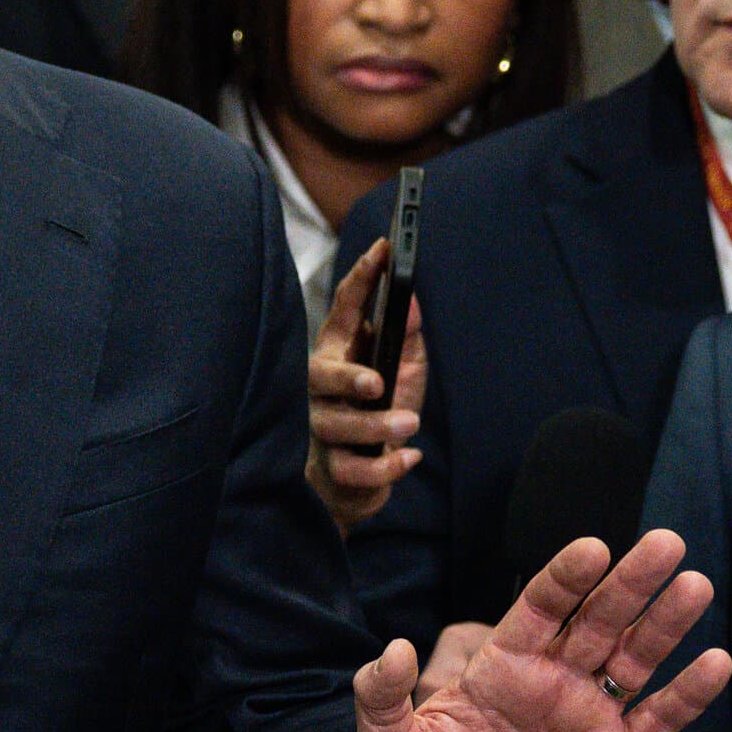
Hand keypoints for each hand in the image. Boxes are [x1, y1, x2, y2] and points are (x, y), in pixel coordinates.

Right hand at [306, 239, 425, 534]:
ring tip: (411, 424)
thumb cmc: (378, 413)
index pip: (344, 310)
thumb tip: (411, 298)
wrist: (357, 481)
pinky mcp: (334, 468)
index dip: (362, 279)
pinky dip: (383, 468)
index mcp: (340, 353)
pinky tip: (408, 457)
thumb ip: (407, 337)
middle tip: (375, 382)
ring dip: (374, 426)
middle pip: (320, 376)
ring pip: (336, 426)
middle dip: (346, 377)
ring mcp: (323, 429)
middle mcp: (322, 389)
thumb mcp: (402, 370)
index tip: (383, 251)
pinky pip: (351, 470)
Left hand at [355, 530, 731, 731]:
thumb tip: (395, 648)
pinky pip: (659, 721)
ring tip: (694, 585)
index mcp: (500, 669)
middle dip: (628, 582)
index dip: (563, 579)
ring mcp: (589, 719)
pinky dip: (687, 694)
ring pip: (635, 659)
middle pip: (595, 621)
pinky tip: (715, 662)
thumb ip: (382, 698)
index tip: (591, 547)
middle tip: (664, 542)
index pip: (536, 610)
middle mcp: (550, 682)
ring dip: (665, 624)